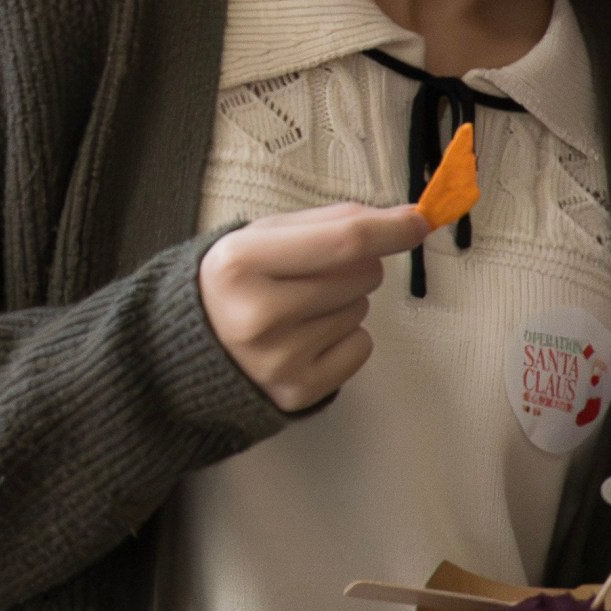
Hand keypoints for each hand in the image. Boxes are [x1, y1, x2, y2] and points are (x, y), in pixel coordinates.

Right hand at [196, 200, 435, 408]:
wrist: (192, 347)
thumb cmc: (236, 283)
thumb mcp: (260, 236)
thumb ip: (327, 223)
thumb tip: (402, 220)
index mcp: (241, 262)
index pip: (343, 241)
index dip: (390, 229)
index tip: (418, 222)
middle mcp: (258, 314)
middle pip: (362, 274)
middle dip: (355, 265)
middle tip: (314, 273)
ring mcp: (279, 358)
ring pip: (362, 310)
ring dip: (345, 302)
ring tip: (301, 307)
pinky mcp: (298, 390)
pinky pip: (362, 347)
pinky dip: (345, 337)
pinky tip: (309, 336)